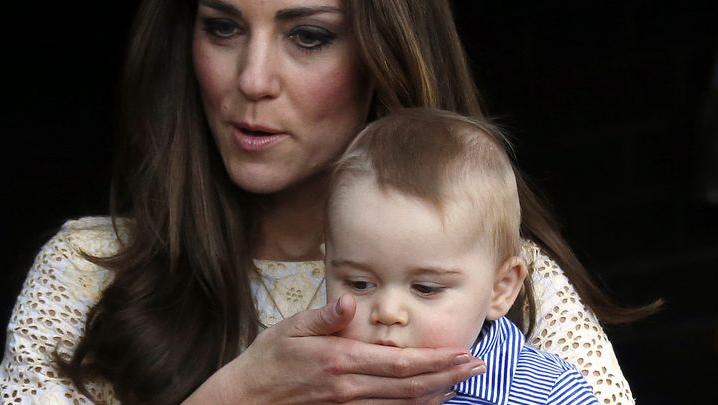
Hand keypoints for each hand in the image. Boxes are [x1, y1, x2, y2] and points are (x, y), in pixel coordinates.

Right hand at [184, 294, 484, 403]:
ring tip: (461, 385)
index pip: (400, 363)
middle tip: (477, 367)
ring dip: (436, 396)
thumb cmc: (268, 360)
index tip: (463, 354)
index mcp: (341, 360)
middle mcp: (350, 388)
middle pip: (410, 387)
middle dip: (448, 377)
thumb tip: (351, 300)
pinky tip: (426, 402)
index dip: (436, 361)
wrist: (245, 398)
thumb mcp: (290, 329)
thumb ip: (324, 317)